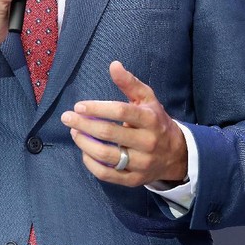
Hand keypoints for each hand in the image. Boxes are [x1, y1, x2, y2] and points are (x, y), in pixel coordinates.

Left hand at [61, 61, 187, 187]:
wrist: (177, 154)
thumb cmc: (156, 121)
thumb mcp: (148, 99)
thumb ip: (130, 83)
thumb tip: (113, 65)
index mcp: (151, 119)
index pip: (121, 112)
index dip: (98, 108)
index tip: (79, 106)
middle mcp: (147, 142)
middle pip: (109, 134)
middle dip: (84, 125)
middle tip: (67, 118)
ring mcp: (141, 163)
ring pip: (106, 156)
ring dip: (84, 143)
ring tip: (74, 133)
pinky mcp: (134, 179)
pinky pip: (107, 175)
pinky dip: (91, 164)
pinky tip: (84, 152)